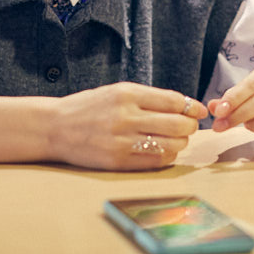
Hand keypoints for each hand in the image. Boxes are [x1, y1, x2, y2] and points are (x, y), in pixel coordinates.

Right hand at [46, 82, 206, 169]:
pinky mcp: (118, 161)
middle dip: (190, 126)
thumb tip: (187, 105)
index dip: (192, 107)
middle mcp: (125, 116)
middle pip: (178, 124)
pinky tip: (163, 151)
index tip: (198, 111)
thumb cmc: (89, 108)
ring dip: (180, 143)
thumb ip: (149, 98)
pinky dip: (167, 157)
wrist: (55, 127)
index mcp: (127, 94)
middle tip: (188, 127)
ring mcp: (122, 141)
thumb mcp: (117, 92)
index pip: (174, 101)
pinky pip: (156, 162)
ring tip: (176, 140)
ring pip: (171, 145)